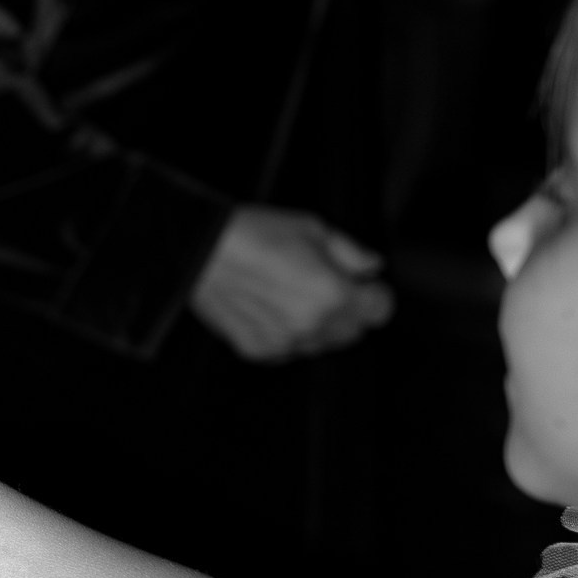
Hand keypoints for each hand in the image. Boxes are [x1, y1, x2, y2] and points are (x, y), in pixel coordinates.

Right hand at [189, 207, 393, 362]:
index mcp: (333, 293)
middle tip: (324, 284)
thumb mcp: (310, 227)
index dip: (373, 293)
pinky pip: (287, 349)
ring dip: (317, 324)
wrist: (198, 250)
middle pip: (353, 331)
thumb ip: (349, 251)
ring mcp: (284, 341)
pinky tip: (269, 306)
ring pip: (320, 344)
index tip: (363, 284)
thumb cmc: (251, 233)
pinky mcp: (257, 349)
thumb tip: (370, 265)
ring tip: (291, 293)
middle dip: (347, 310)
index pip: (379, 310)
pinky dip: (286, 334)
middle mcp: (312, 324)